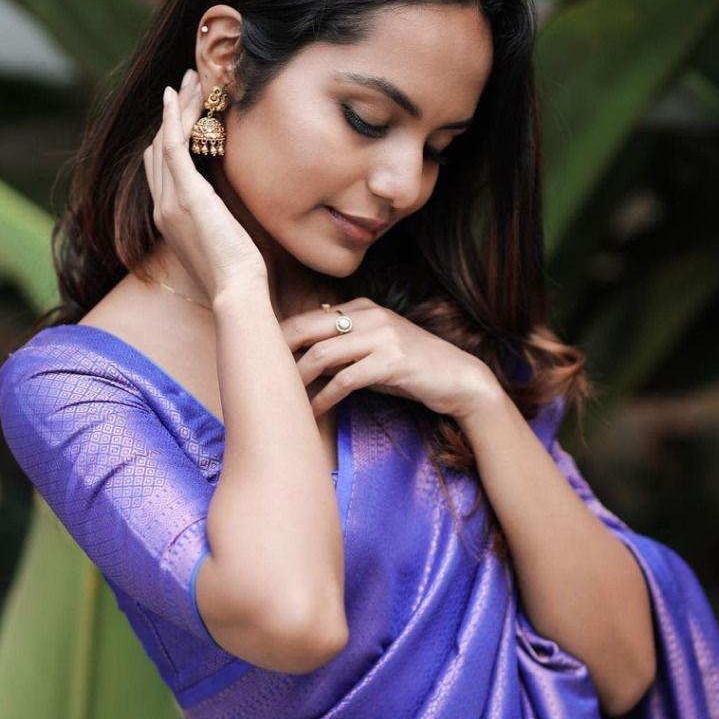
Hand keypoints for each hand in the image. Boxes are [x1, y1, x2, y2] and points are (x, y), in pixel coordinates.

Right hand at [143, 73, 266, 301]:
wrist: (235, 291)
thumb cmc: (237, 275)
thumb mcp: (222, 243)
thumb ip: (216, 221)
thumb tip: (226, 211)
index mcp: (169, 220)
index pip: (162, 169)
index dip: (169, 136)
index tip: (184, 112)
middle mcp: (162, 208)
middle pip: (159, 149)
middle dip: (173, 113)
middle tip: (186, 83)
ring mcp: (171, 201)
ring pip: (166, 141)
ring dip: (177, 107)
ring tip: (190, 79)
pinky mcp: (187, 195)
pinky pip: (173, 147)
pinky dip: (173, 118)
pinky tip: (175, 95)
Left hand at [280, 297, 499, 420]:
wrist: (460, 378)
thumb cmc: (413, 368)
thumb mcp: (376, 349)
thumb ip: (344, 346)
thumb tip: (306, 352)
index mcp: (363, 307)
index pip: (310, 318)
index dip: (281, 337)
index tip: (259, 357)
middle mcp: (370, 315)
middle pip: (308, 328)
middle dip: (278, 352)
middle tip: (258, 375)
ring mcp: (382, 337)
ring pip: (323, 354)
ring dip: (298, 379)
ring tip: (283, 399)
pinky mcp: (391, 362)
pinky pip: (346, 379)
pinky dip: (325, 398)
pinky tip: (314, 411)